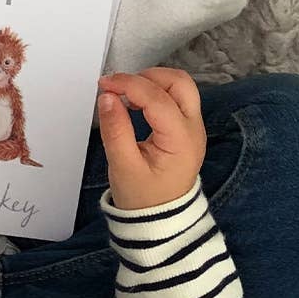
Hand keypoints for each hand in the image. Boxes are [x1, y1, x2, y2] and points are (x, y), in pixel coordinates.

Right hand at [95, 67, 205, 212]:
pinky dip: (155, 91)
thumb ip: (115, 130)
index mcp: (181, 141)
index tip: (104, 84)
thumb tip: (107, 97)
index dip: (129, 85)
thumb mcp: (123, 167)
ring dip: (153, 81)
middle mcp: (194, 129)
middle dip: (147, 76)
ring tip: (125, 94)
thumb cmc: (143, 199)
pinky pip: (176, 98)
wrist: (162, 221)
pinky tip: (135, 102)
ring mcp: (194, 127)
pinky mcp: (186, 128)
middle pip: (179, 83)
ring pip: (180, 86)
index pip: (158, 99)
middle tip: (119, 86)